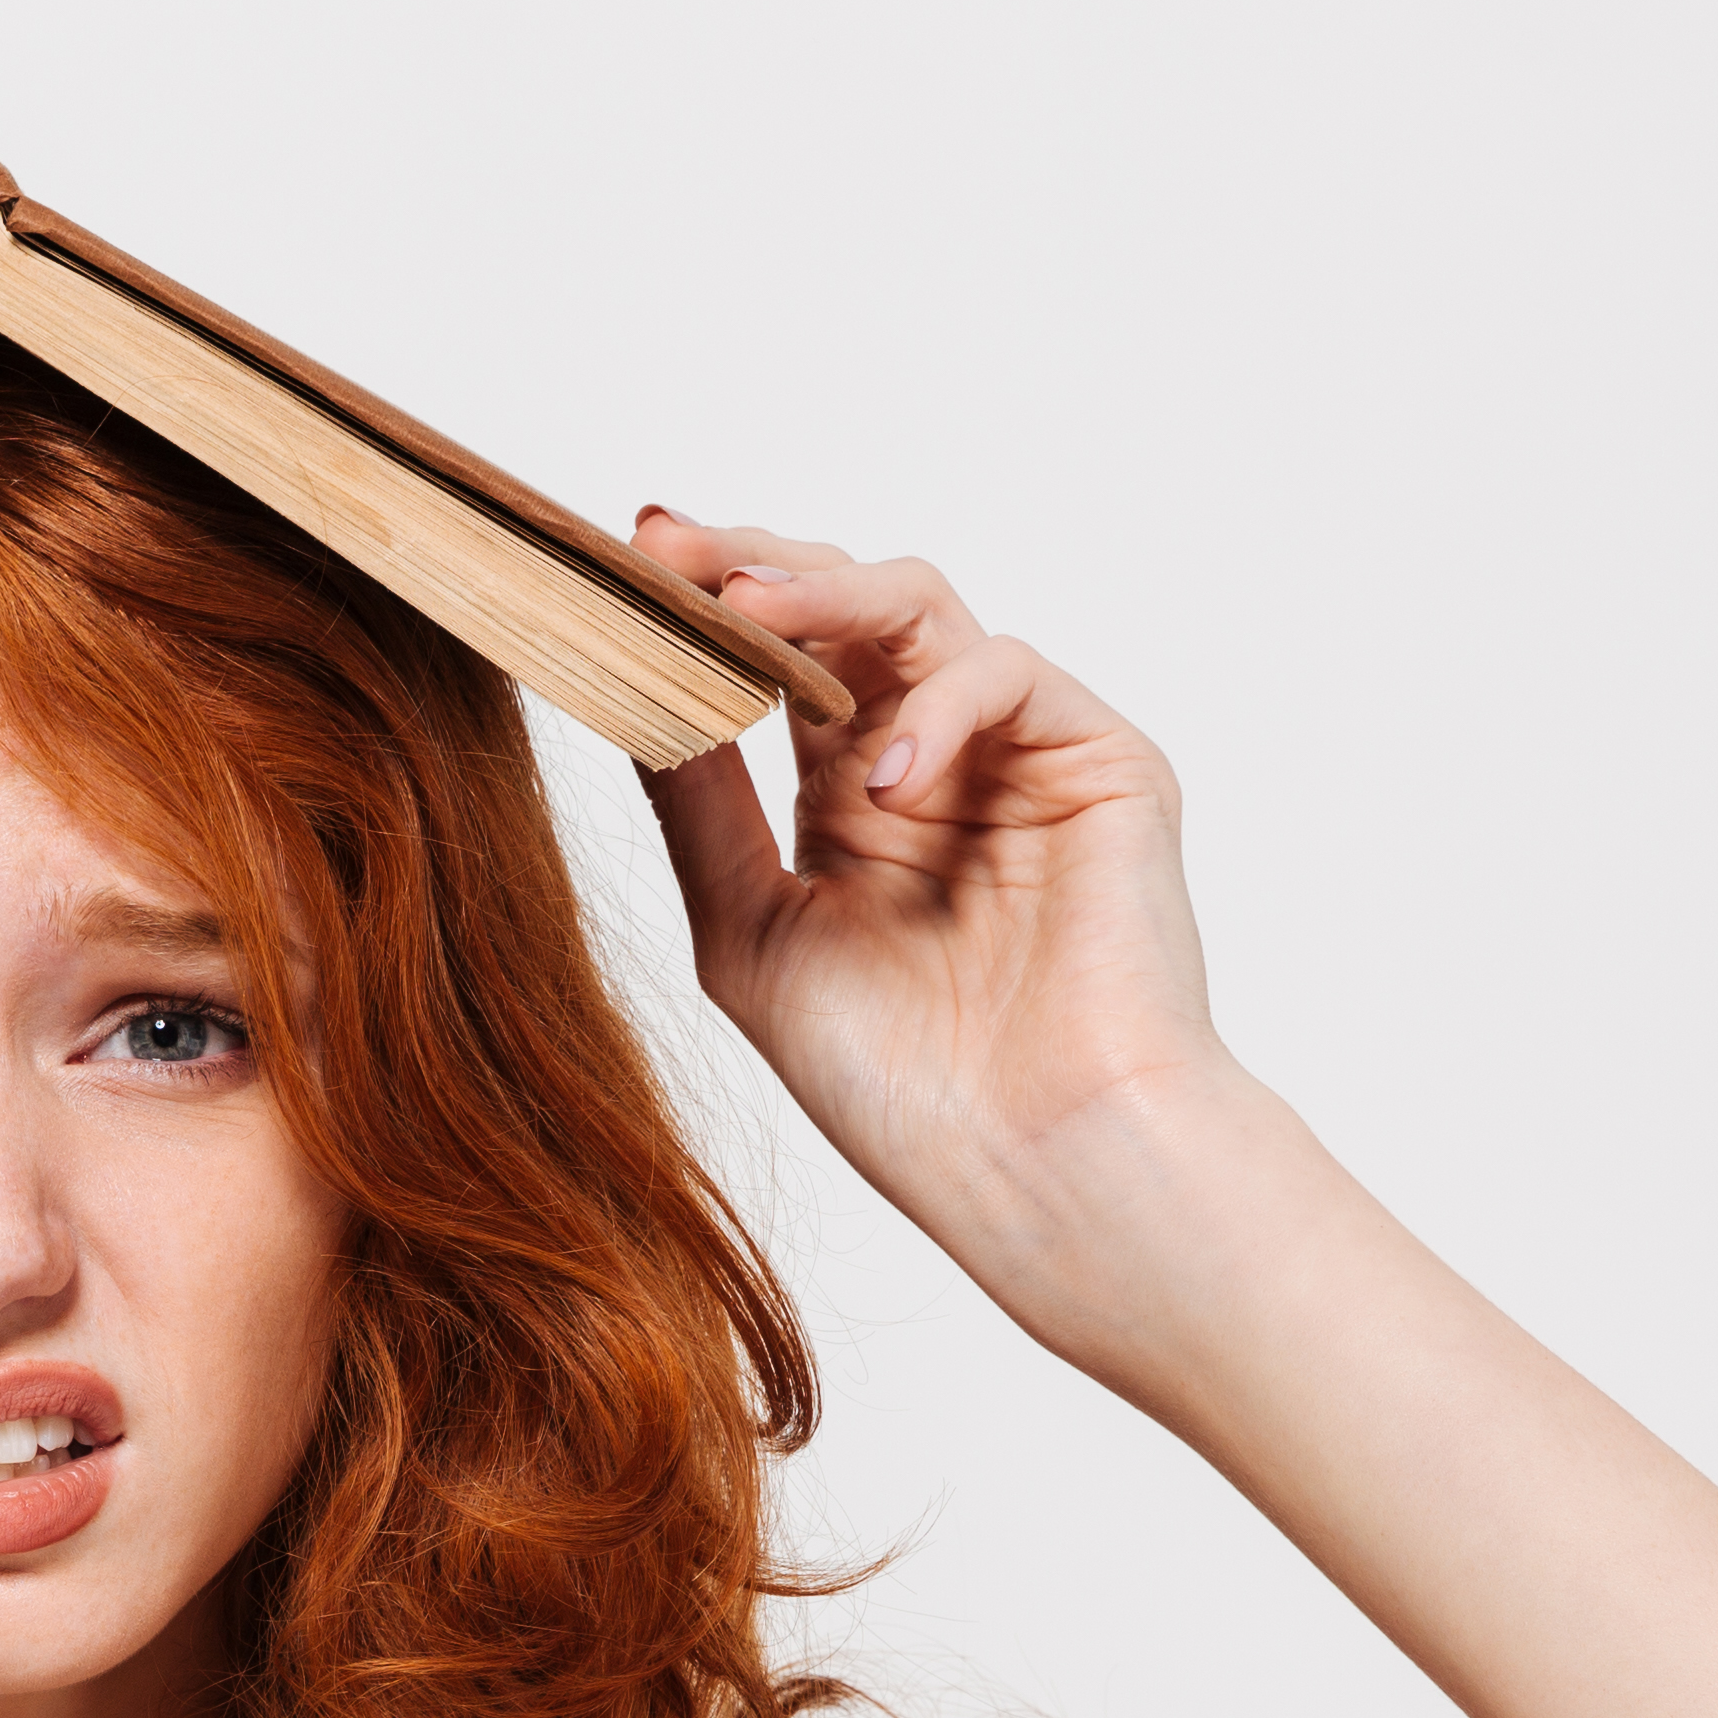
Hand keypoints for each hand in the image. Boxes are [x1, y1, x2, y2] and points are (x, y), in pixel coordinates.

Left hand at [631, 512, 1225, 1279]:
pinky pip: (1012, 673)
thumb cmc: (906, 1088)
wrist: (1039, 1169)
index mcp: (849, 799)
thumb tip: (632, 694)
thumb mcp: (754, 936)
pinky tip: (885, 781)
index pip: (770, 664)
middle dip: (747, 566)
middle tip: (664, 547)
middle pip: (838, 609)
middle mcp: (931, 758)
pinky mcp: (1104, 764)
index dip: (696, 613)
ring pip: (920, 608)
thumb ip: (701, 812)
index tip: (614, 570)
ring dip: (826, 593)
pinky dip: (939, 705)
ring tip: (746, 608)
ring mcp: (1018, 754)